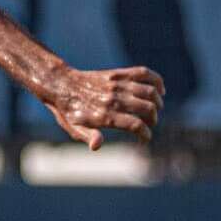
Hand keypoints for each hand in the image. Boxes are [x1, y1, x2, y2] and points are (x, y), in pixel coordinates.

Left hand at [38, 64, 163, 148]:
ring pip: (150, 92)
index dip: (146, 134)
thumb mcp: (74, 128)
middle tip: (149, 124)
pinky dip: (157, 81)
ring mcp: (117, 85)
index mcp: (104, 115)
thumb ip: (88, 136)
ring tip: (154, 110)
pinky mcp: (118, 74)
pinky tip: (159, 90)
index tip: (145, 139)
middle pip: (147, 108)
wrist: (61, 85)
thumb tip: (97, 146)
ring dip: (157, 102)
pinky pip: (144, 73)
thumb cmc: (68, 112)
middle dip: (153, 119)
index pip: (136, 125)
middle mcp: (113, 99)